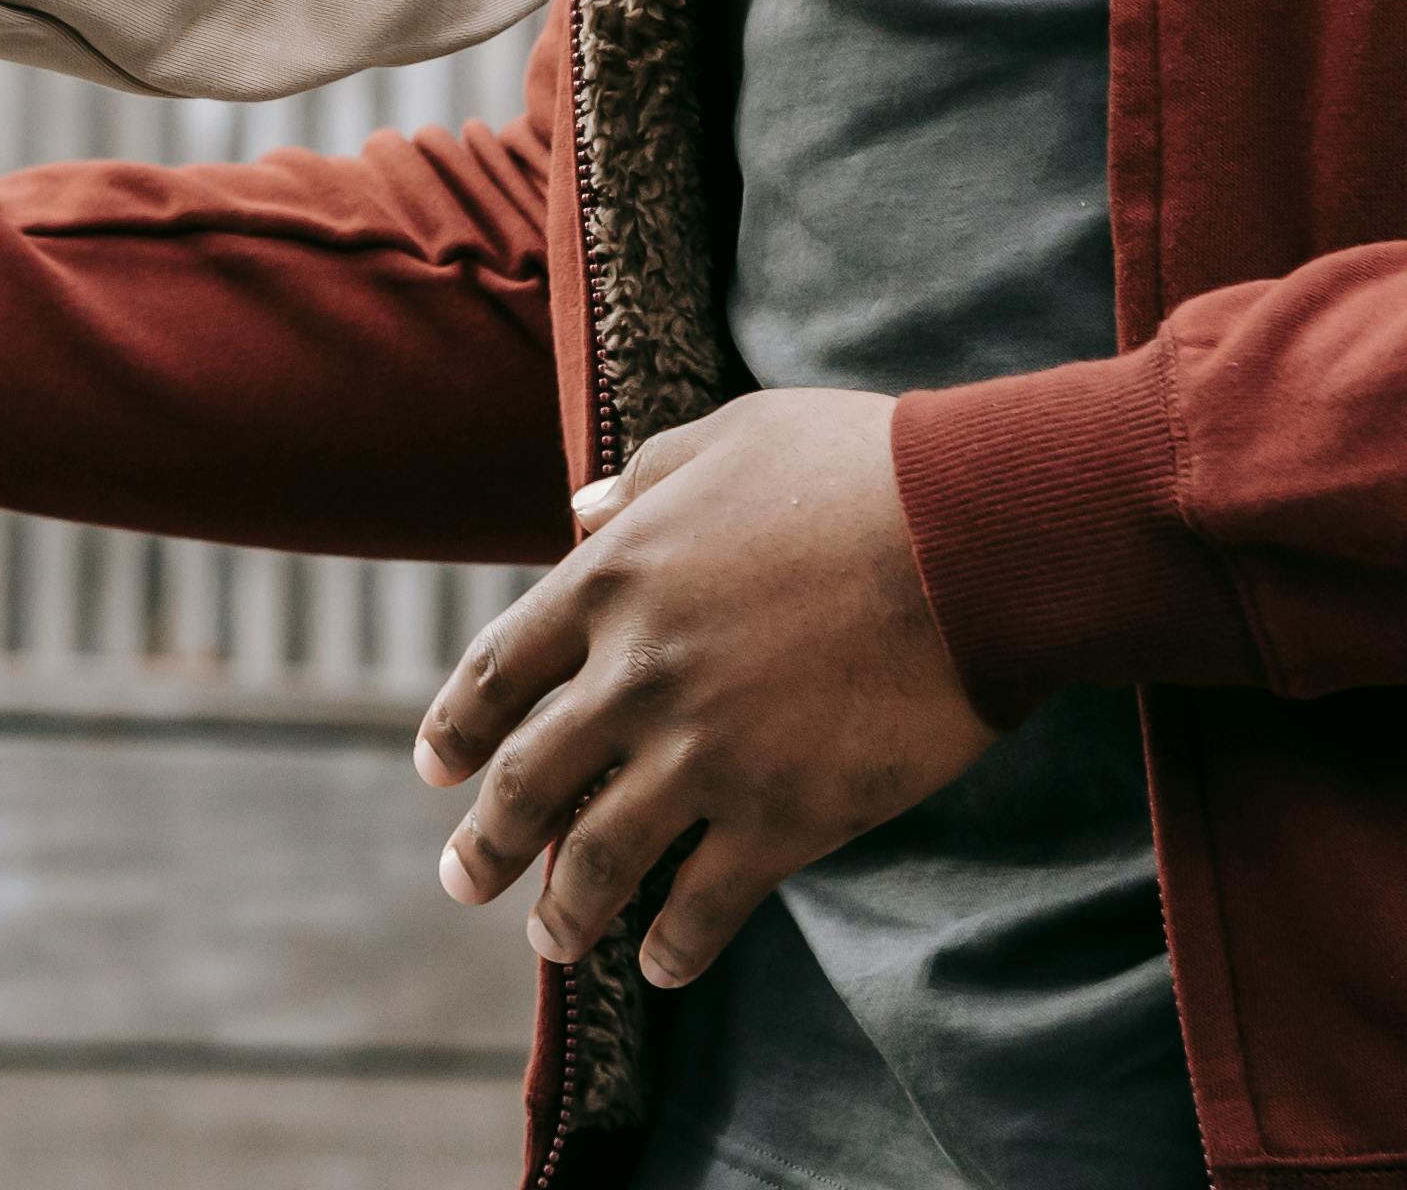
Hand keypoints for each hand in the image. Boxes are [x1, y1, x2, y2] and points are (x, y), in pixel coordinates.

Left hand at [412, 388, 1001, 984]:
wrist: (970, 537)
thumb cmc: (859, 469)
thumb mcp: (727, 439)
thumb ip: (642, 479)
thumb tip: (577, 508)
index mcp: (611, 579)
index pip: (499, 669)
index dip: (458, 725)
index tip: (436, 768)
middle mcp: (635, 676)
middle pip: (529, 780)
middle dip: (487, 844)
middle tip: (462, 882)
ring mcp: (704, 754)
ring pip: (599, 858)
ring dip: (566, 912)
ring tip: (549, 943)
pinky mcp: (783, 817)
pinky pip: (704, 903)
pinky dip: (674, 943)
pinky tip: (664, 966)